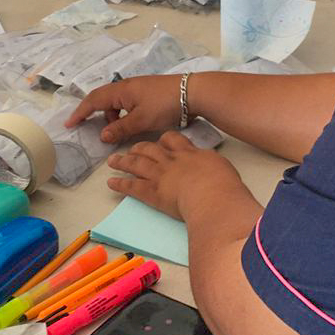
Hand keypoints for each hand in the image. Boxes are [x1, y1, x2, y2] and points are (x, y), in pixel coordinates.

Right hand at [65, 75, 186, 144]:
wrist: (192, 92)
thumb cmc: (164, 105)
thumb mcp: (141, 120)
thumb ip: (120, 128)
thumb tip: (102, 136)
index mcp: (121, 90)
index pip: (93, 100)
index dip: (80, 112)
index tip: (69, 123)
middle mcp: (126, 86)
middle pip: (102, 98)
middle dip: (92, 112)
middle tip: (86, 126)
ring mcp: (137, 88)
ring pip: (116, 102)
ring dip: (111, 116)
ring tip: (116, 131)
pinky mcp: (147, 92)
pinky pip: (126, 103)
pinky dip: (122, 114)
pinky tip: (131, 124)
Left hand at [107, 133, 248, 220]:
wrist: (212, 194)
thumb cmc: (222, 183)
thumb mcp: (221, 167)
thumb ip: (213, 166)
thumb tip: (214, 169)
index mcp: (189, 153)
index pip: (173, 140)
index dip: (164, 140)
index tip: (160, 141)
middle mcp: (171, 161)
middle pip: (150, 149)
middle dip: (139, 148)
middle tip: (132, 149)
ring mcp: (159, 175)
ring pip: (136, 164)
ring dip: (123, 161)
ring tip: (113, 160)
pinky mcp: (151, 192)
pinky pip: (132, 186)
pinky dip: (120, 184)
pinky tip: (111, 182)